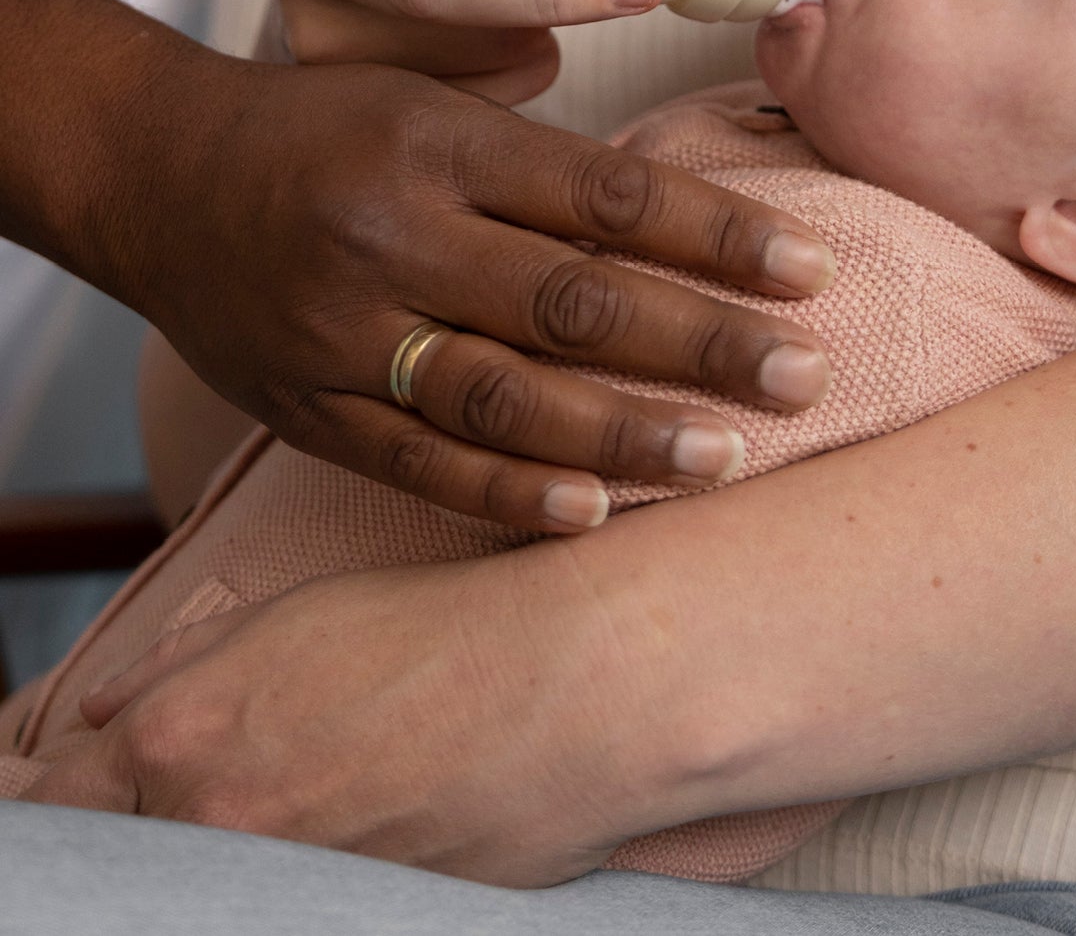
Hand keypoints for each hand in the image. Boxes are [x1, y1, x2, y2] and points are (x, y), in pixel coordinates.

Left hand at [24, 557, 651, 886]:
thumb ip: (182, 668)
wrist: (570, 684)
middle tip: (252, 779)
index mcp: (179, 739)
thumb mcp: (299, 615)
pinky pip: (299, 901)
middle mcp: (212, 830)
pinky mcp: (357, 920)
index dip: (64, 800)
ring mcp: (286, 889)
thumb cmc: (442, 629)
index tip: (83, 793)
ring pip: (217, 884)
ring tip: (331, 785)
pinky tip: (373, 817)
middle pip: (133, 858)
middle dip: (162, 822)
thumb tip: (99, 712)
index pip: (60, 804)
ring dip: (242, 850)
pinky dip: (313, 870)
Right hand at [111, 46, 834, 528]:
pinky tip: (595, 512)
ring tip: (727, 455)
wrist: (160, 176)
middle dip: (701, 343)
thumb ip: (543, 166)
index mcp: (440, 146)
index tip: (814, 269)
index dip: (720, 235)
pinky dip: (510, 491)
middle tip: (805, 375)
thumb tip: (685, 222)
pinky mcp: (311, 408)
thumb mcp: (433, 107)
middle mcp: (395, 236)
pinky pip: (421, 462)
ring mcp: (347, 332)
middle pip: (574, 301)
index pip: (608, 193)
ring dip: (626, 434)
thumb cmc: (328, 133)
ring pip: (507, 395)